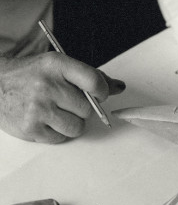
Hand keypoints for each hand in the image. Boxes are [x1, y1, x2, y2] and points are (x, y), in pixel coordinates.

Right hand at [0, 52, 124, 142]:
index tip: (101, 94)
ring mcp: (37, 108)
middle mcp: (47, 86)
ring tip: (59, 112)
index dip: (103, 91)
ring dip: (73, 122)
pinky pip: (61, 138)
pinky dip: (59, 133)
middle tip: (70, 102)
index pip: (94, 81)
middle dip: (84, 108)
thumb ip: (90, 76)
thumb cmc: (32, 74)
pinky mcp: (30, 128)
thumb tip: (119, 87)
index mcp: (57, 65)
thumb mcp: (59, 65)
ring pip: (77, 127)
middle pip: (87, 108)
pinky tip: (47, 120)